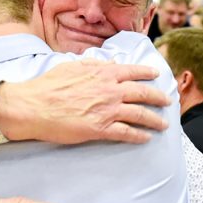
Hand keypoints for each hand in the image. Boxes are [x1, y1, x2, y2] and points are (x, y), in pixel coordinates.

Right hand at [0, 60, 169, 144]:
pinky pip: (127, 133)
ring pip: (140, 115)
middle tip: (168, 102)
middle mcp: (111, 90)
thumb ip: (93, 65)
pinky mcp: (101, 129)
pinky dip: (139, 136)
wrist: (34, 106)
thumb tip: (109, 63)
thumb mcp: (72, 67)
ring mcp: (108, 110)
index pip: (133, 71)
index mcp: (104, 73)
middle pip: (143, 93)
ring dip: (154, 120)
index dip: (147, 73)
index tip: (156, 75)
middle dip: (159, 98)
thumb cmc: (48, 86)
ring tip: (163, 125)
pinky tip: (146, 138)